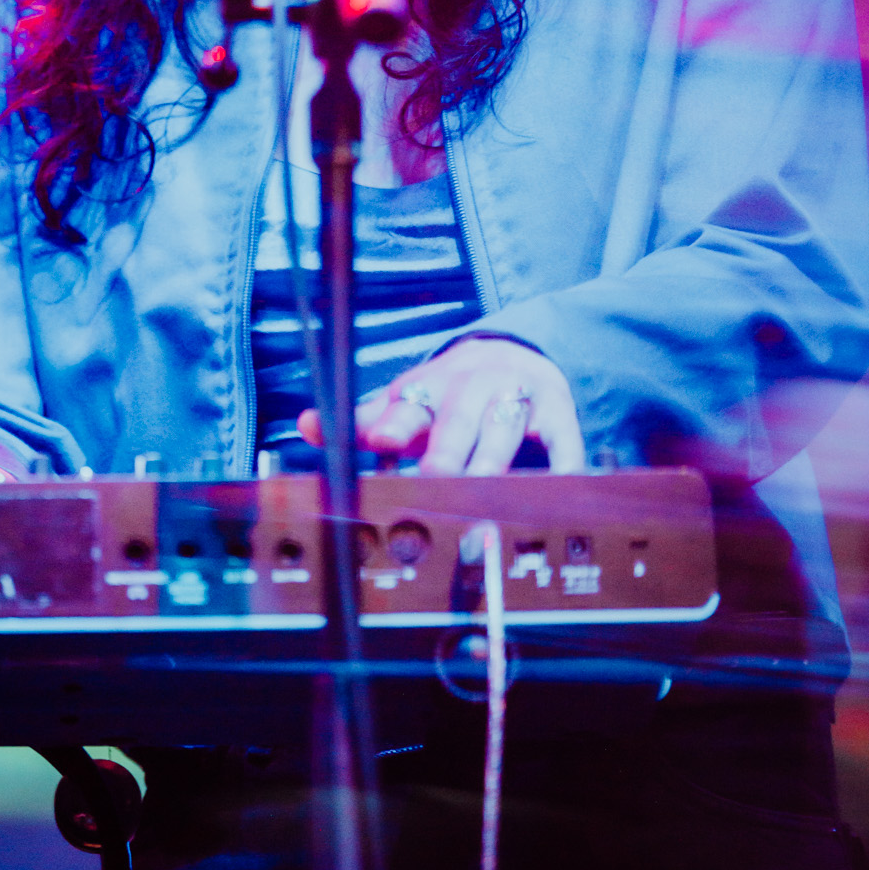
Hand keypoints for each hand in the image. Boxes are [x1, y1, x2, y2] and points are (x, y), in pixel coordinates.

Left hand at [298, 337, 585, 475]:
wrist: (517, 353)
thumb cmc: (452, 392)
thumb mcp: (409, 399)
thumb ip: (365, 420)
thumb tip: (305, 426)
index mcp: (430, 388)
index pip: (408, 406)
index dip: (394, 423)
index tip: (382, 442)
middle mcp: (473, 389)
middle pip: (457, 423)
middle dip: (445, 458)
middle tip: (433, 490)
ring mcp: (517, 399)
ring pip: (503, 434)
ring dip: (492, 470)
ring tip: (483, 516)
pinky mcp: (558, 413)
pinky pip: (563, 442)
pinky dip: (562, 466)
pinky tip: (557, 492)